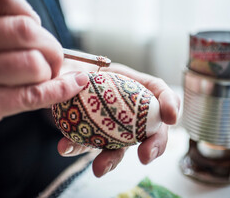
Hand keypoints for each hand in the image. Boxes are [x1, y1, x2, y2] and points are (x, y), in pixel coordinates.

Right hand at [0, 0, 88, 162]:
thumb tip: (43, 36)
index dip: (30, 13)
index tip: (36, 29)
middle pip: (25, 31)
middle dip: (51, 45)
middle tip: (53, 58)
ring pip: (32, 63)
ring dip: (51, 71)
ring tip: (46, 77)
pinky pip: (32, 95)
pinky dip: (60, 90)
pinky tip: (72, 85)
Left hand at [57, 63, 179, 176]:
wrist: (58, 78)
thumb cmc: (77, 66)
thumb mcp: (83, 61)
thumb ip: (82, 70)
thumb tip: (79, 78)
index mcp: (133, 84)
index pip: (159, 91)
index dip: (170, 103)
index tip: (171, 117)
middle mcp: (129, 109)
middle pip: (152, 128)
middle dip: (155, 145)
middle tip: (145, 156)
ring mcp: (113, 126)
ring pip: (121, 147)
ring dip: (112, 159)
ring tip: (99, 169)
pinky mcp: (93, 136)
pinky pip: (88, 145)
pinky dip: (76, 148)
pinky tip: (65, 147)